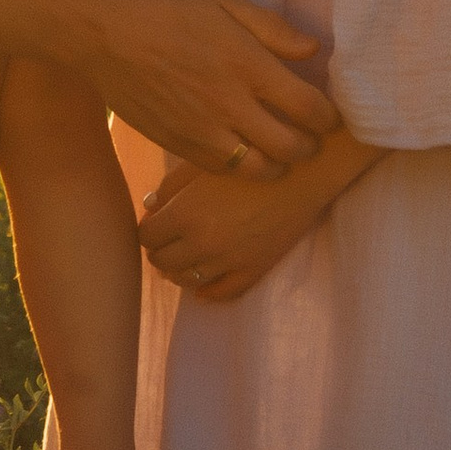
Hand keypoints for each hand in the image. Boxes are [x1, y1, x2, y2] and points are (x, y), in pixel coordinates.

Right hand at [84, 0, 334, 172]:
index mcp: (247, 64)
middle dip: (310, 146)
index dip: (330, 118)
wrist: (103, 35)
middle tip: (309, 136)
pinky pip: (222, 171)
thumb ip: (273, 29)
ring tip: (278, 151)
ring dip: (278, 165)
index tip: (330, 115)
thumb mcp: (223, 2)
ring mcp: (202, 130)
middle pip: (292, 148)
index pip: (310, 108)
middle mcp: (229, 103)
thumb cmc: (167, 11)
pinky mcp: (178, 145)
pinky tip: (241, 149)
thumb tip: (313, 50)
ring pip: (259, 170)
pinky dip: (240, 167)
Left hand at [137, 155, 329, 301]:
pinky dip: (207, 292)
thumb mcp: (204, 163)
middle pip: (162, 262)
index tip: (155, 222)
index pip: (147, 236)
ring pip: (186, 280)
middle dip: (159, 250)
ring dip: (178, 271)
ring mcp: (228, 261)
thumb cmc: (251, 157)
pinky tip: (201, 287)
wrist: (304, 171)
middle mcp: (202, 244)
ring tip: (181, 259)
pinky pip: (222, 293)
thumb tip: (148, 207)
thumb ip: (170, 186)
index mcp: (185, 214)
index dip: (148, 228)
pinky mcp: (253, 270)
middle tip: (165, 240)